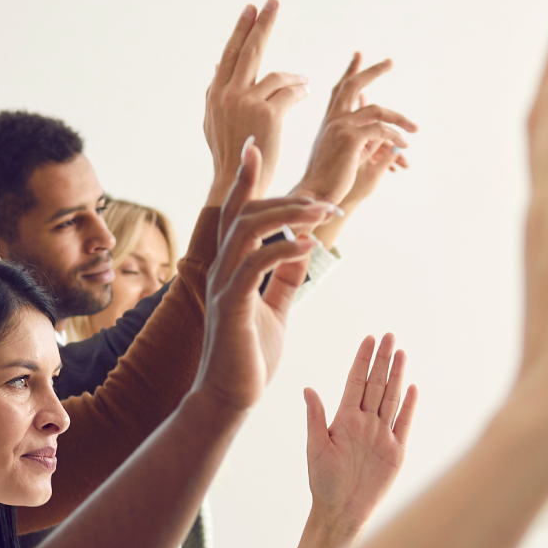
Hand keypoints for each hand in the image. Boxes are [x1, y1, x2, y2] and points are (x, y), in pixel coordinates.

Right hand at [188, 140, 335, 415]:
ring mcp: (223, 286)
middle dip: (284, 197)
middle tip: (326, 201)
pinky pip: (255, 265)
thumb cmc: (248, 357)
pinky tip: (309, 244)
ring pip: (248, 230)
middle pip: (244, 212)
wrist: (229, 398)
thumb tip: (304, 248)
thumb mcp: (275, 309)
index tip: (254, 148)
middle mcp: (222, 270)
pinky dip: (284, 248)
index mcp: (231, 268)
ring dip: (288, 215)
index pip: (236, 214)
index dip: (244, 180)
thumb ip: (285, 277)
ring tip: (323, 212)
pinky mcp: (230, 306)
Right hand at [204, 1, 309, 205]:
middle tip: (273, 2)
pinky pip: (289, 92)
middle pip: (249, 51)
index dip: (242, 30)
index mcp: (215, 94)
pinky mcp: (267, 114)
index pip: (230, 54)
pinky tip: (306, 92)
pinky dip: (298, 90)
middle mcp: (227, 94)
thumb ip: (216, 93)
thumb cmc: (230, 154)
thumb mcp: (214, 121)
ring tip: (303, 81)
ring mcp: (246, 103)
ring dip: (292, 77)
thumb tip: (216, 66)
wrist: (238, 182)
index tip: (252, 10)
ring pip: (275, 76)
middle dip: (262, 24)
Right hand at [291, 54, 418, 245]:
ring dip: (400, 119)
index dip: (350, 72)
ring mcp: (341, 126)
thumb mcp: (350, 156)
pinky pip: (381, 130)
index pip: (340, 90)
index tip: (359, 57)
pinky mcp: (351, 138)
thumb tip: (386, 136)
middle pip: (354, 85)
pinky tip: (404, 146)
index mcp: (330, 122)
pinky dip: (396, 137)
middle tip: (390, 61)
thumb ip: (364, 142)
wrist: (316, 195)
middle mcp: (333, 120)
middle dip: (373, 71)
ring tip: (415, 128)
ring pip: (378, 111)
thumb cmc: (331, 181)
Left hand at [298, 334, 417, 547]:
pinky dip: (408, 406)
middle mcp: (364, 422)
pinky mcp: (395, 451)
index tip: (368, 338)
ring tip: (401, 352)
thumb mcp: (316, 447)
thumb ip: (315, 417)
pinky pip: (403, 423)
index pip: (356, 382)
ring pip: (391, 398)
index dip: (362, 360)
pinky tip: (412, 387)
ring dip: (396, 375)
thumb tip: (308, 389)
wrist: (341, 511)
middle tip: (389, 335)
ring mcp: (382, 435)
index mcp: (344, 419)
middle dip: (382, 360)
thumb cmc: (322, 482)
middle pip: (376, 384)